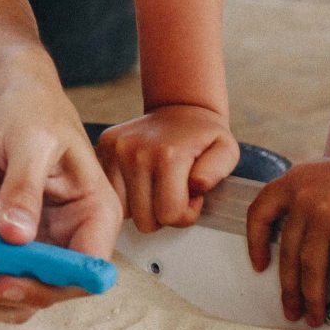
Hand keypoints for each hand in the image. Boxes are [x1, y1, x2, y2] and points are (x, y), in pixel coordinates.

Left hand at [0, 63, 120, 329]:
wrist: (4, 101)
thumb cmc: (32, 111)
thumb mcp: (32, 141)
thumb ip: (24, 188)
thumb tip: (18, 236)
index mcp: (94, 218)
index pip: (84, 270)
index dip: (49, 284)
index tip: (6, 280)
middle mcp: (69, 241)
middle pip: (42, 290)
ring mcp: (34, 248)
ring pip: (11, 295)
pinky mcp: (1, 247)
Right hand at [97, 104, 242, 233]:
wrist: (180, 108)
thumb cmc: (204, 136)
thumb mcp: (226, 151)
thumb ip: (216, 173)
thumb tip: (196, 186)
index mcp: (167, 155)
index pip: (168, 215)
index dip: (184, 214)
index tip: (191, 196)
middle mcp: (135, 151)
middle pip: (143, 221)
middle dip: (161, 214)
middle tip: (172, 192)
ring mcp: (115, 150)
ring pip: (123, 211)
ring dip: (141, 206)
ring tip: (156, 186)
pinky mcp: (102, 149)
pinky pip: (110, 194)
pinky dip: (125, 194)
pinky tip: (139, 180)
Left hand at [245, 148, 329, 325]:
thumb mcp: (321, 177)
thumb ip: (304, 199)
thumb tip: (297, 244)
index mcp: (292, 182)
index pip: (259, 215)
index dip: (256, 243)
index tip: (260, 266)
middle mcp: (304, 198)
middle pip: (287, 252)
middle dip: (288, 288)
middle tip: (291, 310)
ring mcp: (326, 215)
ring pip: (311, 268)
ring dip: (312, 298)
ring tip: (315, 317)